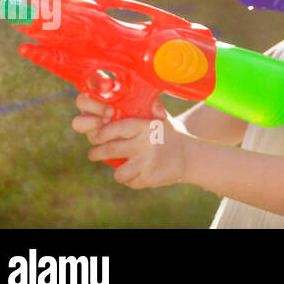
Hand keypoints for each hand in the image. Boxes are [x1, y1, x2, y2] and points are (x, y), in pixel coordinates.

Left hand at [75, 95, 190, 188]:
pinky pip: (129, 182)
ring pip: (118, 173)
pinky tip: (140, 173)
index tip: (97, 136)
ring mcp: (147, 162)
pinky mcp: (149, 178)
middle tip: (93, 154)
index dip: (103, 133)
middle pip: (110, 150)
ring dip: (119, 171)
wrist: (190, 156)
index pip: (118, 128)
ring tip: (122, 167)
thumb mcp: (158, 119)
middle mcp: (146, 143)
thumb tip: (115, 101)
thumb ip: (139, 112)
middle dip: (97, 153)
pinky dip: (132, 180)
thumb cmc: (167, 135)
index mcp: (146, 127)